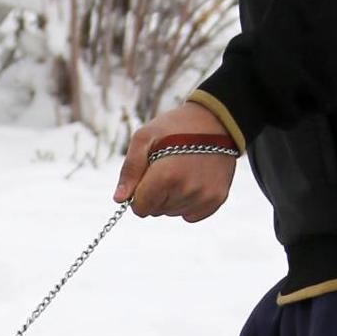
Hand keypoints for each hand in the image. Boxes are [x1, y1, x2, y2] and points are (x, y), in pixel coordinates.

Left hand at [114, 102, 238, 222]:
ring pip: (173, 212)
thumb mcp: (144, 138)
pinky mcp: (217, 198)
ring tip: (180, 171)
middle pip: (157, 211)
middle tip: (165, 169)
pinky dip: (187, 203)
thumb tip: (119, 199)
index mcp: (166, 176)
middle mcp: (187, 190)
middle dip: (155, 194)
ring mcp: (205, 196)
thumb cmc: (174, 127)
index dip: (138, 195)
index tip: (146, 178)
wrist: (215, 120)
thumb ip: (130, 170)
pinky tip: (192, 181)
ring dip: (171, 198)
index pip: (141, 208)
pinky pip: (191, 215)